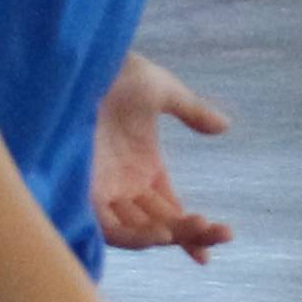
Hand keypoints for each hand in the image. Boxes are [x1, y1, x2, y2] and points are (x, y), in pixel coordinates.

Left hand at [93, 57, 231, 262]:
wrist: (75, 65)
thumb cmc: (113, 73)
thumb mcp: (160, 90)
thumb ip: (192, 111)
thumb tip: (225, 126)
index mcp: (144, 169)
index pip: (172, 209)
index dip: (196, 227)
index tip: (225, 235)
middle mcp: (125, 188)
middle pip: (162, 224)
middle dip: (193, 233)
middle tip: (225, 233)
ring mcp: (105, 192)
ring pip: (138, 231)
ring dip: (168, 236)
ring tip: (198, 231)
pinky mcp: (83, 195)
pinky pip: (110, 227)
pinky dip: (136, 236)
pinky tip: (162, 234)